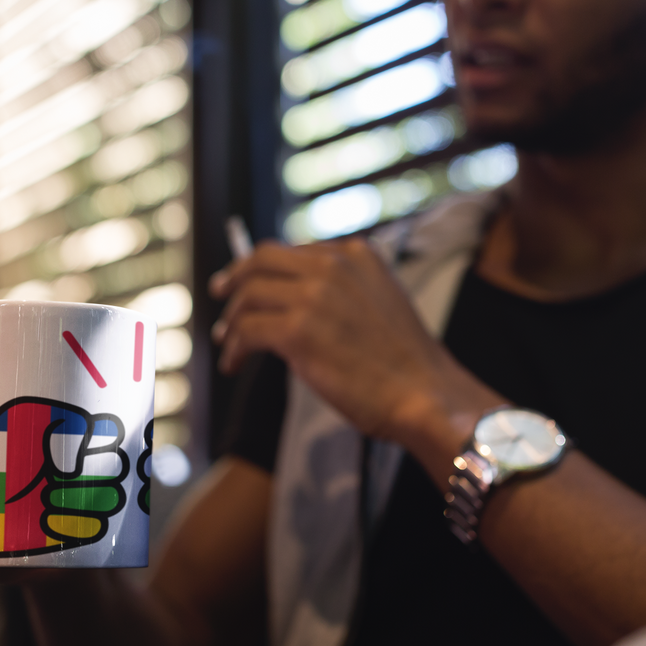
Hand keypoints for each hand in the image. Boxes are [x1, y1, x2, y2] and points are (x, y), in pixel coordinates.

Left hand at [210, 239, 503, 475]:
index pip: (292, 250)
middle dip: (235, 279)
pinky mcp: (297, 331)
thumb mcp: (378, 304)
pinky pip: (247, 331)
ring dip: (232, 322)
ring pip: (249, 295)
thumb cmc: (405, 364)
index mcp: (355, 254)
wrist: (424, 394)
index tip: (246, 284)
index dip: (262, 268)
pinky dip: (234, 348)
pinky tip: (234, 364)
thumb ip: (339, 292)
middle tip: (220, 299)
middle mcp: (332, 265)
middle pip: (262, 260)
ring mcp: (313, 296)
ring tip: (227, 344)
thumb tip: (289, 302)